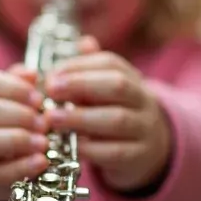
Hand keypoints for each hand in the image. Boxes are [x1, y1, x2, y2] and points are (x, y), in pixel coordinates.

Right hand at [0, 69, 50, 200]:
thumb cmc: (6, 129)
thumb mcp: (11, 103)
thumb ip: (20, 85)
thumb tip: (32, 74)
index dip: (15, 88)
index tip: (39, 98)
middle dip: (19, 115)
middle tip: (44, 121)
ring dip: (18, 139)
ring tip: (43, 142)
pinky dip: (22, 167)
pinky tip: (41, 161)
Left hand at [43, 37, 172, 193]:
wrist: (150, 151)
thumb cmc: (115, 114)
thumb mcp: (105, 91)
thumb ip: (91, 70)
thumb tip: (83, 42)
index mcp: (132, 79)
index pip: (110, 63)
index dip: (80, 66)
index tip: (52, 74)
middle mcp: (143, 101)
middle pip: (118, 86)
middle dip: (81, 85)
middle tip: (51, 90)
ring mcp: (144, 129)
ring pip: (117, 120)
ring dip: (80, 118)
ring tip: (52, 118)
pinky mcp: (139, 157)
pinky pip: (116, 152)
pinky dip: (91, 148)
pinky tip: (71, 145)